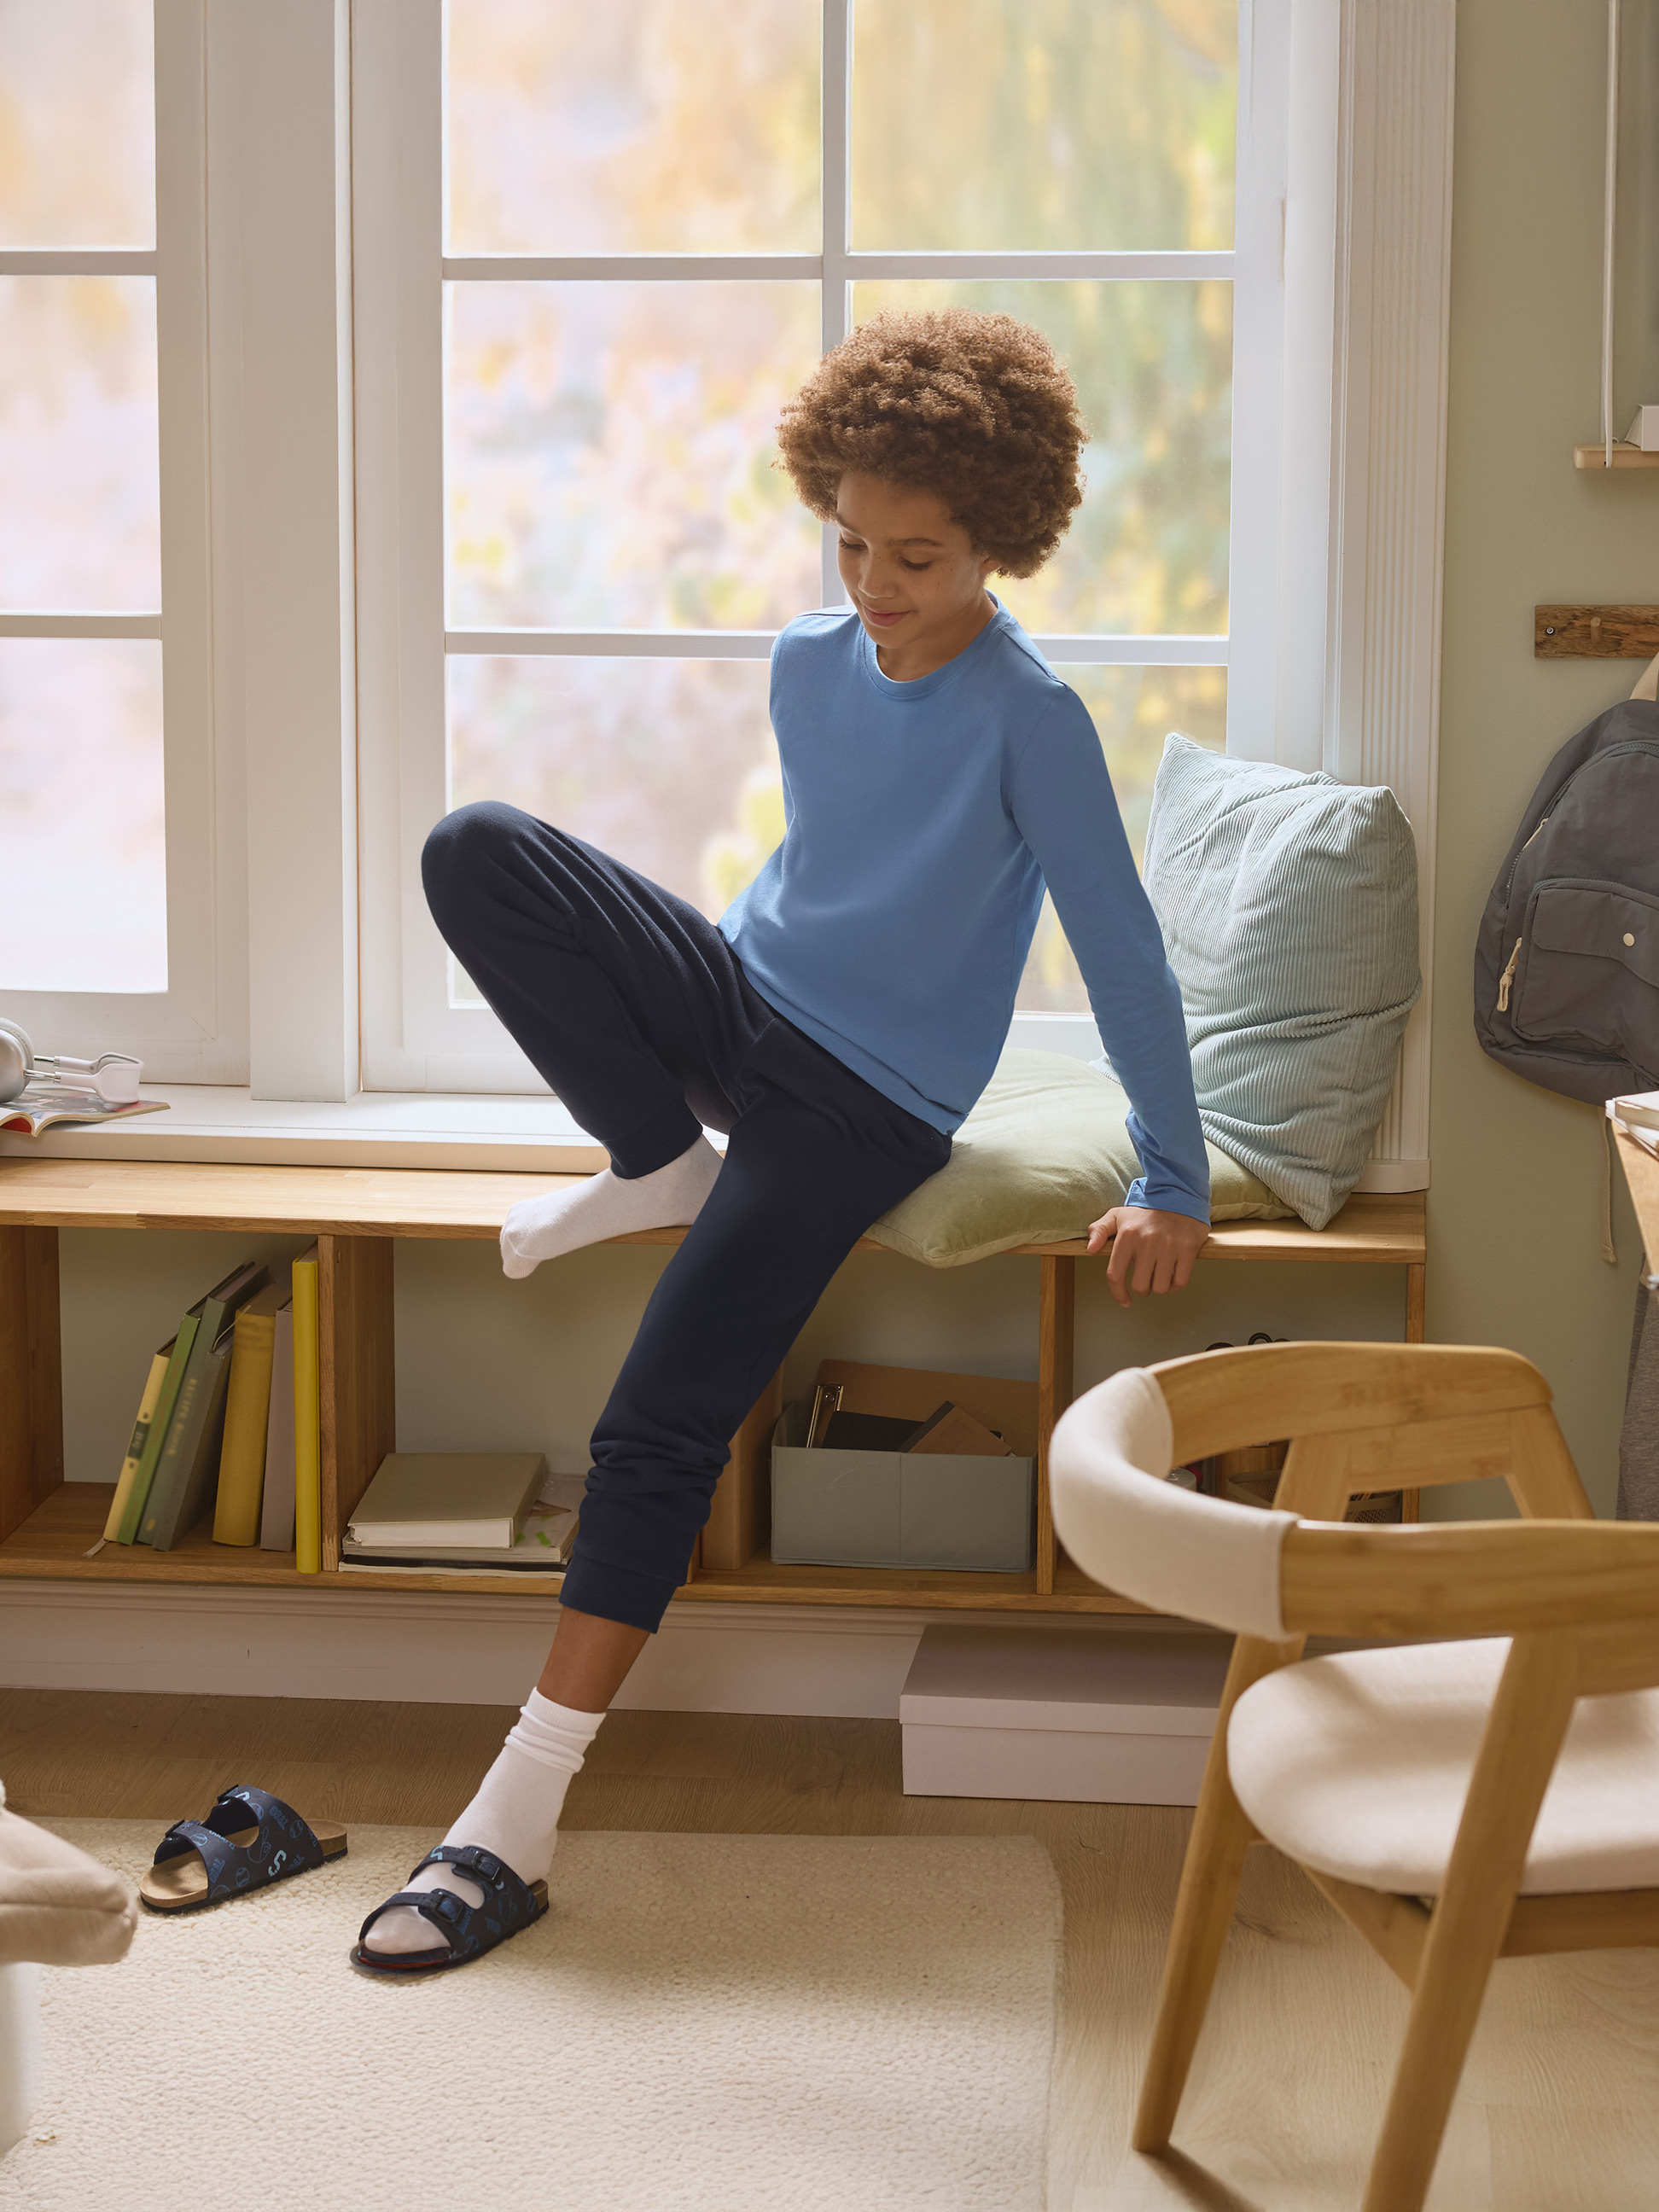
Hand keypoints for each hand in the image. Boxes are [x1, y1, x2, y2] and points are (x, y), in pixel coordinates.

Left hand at [1085, 1204, 1209, 1308]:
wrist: (1178, 1195)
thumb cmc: (1145, 1211)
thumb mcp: (1117, 1215)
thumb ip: (1099, 1230)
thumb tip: (1090, 1250)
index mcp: (1127, 1236)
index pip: (1116, 1274)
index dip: (1118, 1293)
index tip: (1124, 1300)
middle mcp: (1147, 1242)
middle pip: (1141, 1286)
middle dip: (1142, 1289)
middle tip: (1146, 1280)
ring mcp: (1169, 1246)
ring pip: (1161, 1287)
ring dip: (1159, 1287)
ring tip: (1159, 1275)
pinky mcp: (1188, 1249)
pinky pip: (1180, 1281)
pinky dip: (1175, 1285)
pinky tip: (1172, 1277)